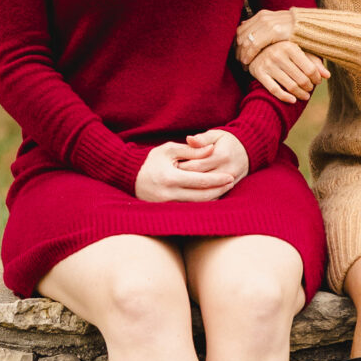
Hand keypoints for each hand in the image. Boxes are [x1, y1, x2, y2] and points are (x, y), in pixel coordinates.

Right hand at [134, 131, 249, 203]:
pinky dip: (202, 203)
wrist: (128, 176)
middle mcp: (168, 195)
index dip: (217, 179)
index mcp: (170, 178)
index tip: (230, 176)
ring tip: (225, 189)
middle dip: (219, 190)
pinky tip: (211, 196)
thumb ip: (191, 150)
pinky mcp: (165, 210)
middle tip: (231, 182)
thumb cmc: (150, 160)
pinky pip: (189, 209)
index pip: (200, 181)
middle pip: (202, 197)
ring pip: (197, 205)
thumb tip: (212, 149)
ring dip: (213, 198)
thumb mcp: (169, 150)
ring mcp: (166, 206)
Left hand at [237, 8, 293, 60]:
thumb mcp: (275, 23)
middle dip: (237, 49)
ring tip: (242, 64)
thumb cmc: (292, 29)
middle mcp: (262, 18)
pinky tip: (247, 62)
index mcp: (261, 15)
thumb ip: (260, 25)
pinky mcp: (273, 31)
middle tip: (238, 61)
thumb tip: (244, 24)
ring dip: (242, 54)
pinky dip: (249, 54)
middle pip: (241, 35)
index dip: (237, 42)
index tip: (237, 53)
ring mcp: (267, 23)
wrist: (309, 26)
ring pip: (246, 40)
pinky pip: (255, 45)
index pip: (241, 29)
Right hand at [245, 36, 328, 103]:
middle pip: (301, 79)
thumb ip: (314, 61)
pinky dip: (285, 97)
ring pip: (289, 86)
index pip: (310, 69)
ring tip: (305, 96)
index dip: (316, 78)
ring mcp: (268, 64)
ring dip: (300, 94)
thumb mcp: (298, 50)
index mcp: (290, 47)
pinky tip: (293, 100)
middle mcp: (278, 55)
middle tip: (310, 89)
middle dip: (309, 87)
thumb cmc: (283, 49)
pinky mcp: (259, 73)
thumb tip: (327, 76)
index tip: (318, 81)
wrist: (256, 47)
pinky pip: (274, 90)